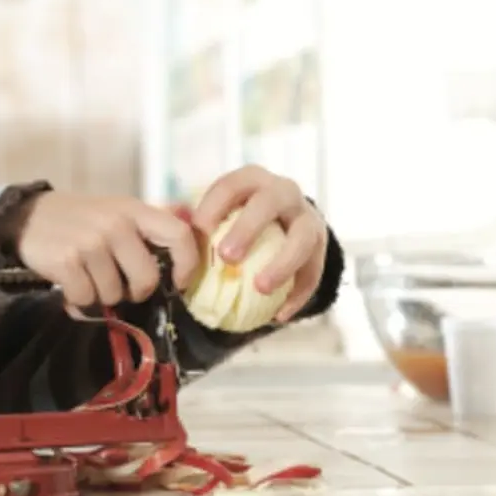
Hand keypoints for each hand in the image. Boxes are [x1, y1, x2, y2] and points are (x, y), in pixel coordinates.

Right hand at [12, 192, 199, 307]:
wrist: (27, 217)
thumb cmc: (79, 220)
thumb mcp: (116, 212)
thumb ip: (147, 230)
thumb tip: (188, 248)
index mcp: (134, 210)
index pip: (179, 235)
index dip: (187, 264)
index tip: (178, 282)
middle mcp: (116, 224)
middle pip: (147, 279)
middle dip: (135, 292)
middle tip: (119, 286)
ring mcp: (90, 242)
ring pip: (114, 293)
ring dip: (100, 295)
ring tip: (87, 278)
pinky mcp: (67, 261)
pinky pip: (86, 298)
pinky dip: (78, 300)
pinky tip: (70, 284)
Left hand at [192, 165, 328, 321]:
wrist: (283, 223)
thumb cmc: (237, 220)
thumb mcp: (220, 212)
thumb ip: (198, 223)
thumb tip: (174, 232)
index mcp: (252, 180)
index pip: (232, 185)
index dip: (214, 206)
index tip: (198, 230)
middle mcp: (283, 192)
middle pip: (270, 202)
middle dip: (248, 228)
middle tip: (227, 256)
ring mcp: (306, 218)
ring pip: (302, 237)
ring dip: (282, 264)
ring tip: (260, 288)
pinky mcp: (320, 247)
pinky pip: (313, 272)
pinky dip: (297, 295)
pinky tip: (279, 315)